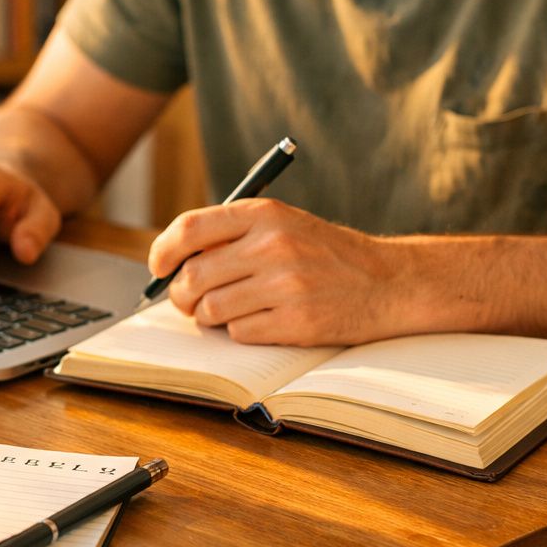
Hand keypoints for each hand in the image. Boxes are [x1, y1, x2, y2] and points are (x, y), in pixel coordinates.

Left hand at [148, 198, 405, 344]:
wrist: (387, 282)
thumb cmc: (326, 254)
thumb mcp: (283, 224)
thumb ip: (233, 235)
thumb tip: (172, 263)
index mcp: (264, 213)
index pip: (189, 229)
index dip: (162, 252)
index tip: (158, 267)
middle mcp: (272, 245)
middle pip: (192, 277)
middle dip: (182, 295)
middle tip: (189, 301)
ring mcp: (285, 285)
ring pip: (211, 310)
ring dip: (210, 317)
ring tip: (228, 311)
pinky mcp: (297, 321)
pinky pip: (239, 333)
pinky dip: (241, 332)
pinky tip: (261, 321)